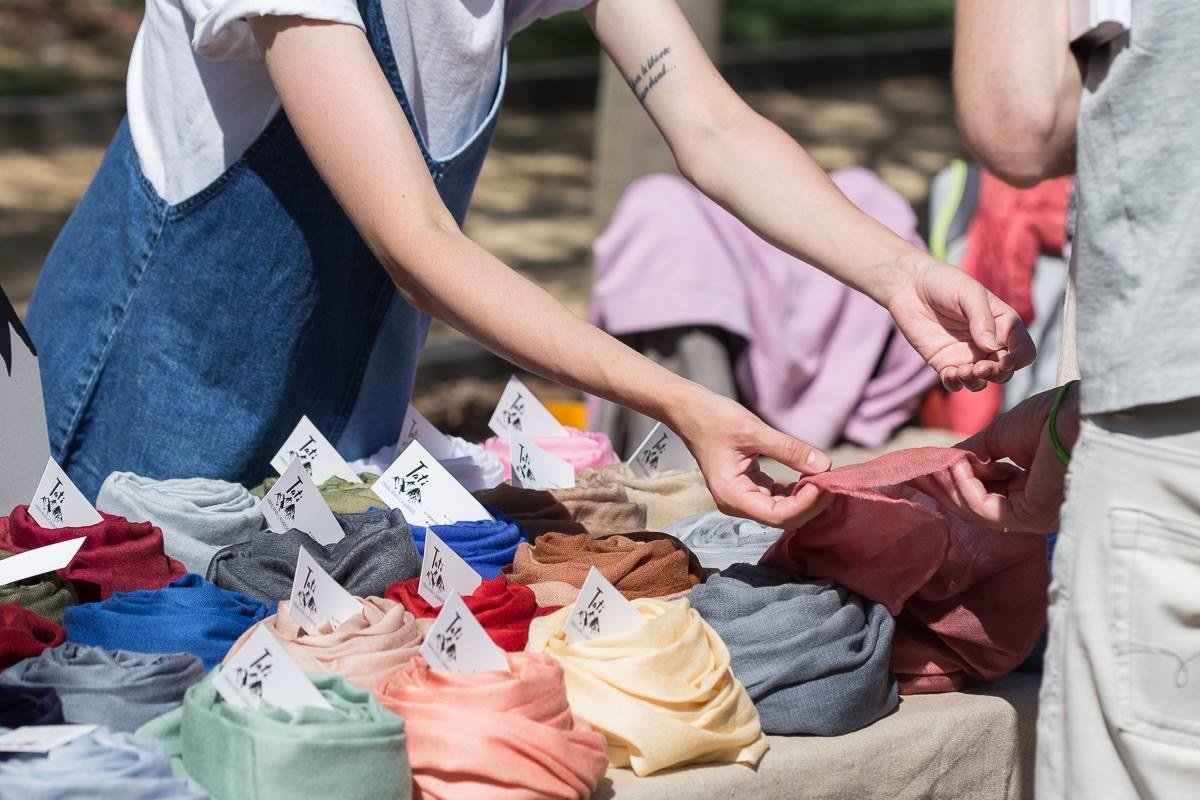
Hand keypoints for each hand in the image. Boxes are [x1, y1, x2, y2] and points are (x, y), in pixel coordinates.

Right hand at [671, 391, 833, 528]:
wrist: (690, 411)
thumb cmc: (714, 418)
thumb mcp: (753, 431)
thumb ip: (789, 450)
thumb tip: (824, 465)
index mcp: (732, 496)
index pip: (778, 515)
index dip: (806, 504)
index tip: (825, 482)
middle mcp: (737, 503)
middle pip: (783, 517)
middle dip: (810, 502)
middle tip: (832, 479)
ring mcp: (743, 497)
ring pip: (783, 510)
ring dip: (806, 497)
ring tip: (824, 475)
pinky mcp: (749, 487)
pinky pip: (778, 497)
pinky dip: (796, 489)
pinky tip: (809, 473)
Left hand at [885, 256, 1036, 391]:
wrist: (910, 285)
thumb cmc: (944, 282)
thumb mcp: (968, 293)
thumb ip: (982, 319)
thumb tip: (992, 348)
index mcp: (1003, 325)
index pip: (1023, 349)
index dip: (1019, 359)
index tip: (1005, 360)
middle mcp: (988, 344)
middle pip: (1004, 371)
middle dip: (996, 374)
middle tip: (980, 367)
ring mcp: (966, 356)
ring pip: (981, 381)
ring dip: (976, 382)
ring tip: (962, 371)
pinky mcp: (944, 363)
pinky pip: (954, 383)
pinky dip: (955, 384)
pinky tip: (949, 373)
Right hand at [921, 384, 1077, 532]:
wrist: (1077, 407)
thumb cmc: (1051, 415)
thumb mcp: (1001, 436)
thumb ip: (975, 455)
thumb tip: (945, 464)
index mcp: (1035, 490)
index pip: (988, 496)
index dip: (958, 482)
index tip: (934, 468)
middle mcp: (1038, 509)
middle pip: (980, 509)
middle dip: (948, 490)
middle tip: (922, 473)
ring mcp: (1038, 515)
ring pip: (979, 513)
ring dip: (953, 488)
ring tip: (942, 464)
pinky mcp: (1035, 514)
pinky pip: (986, 510)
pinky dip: (965, 488)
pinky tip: (957, 466)